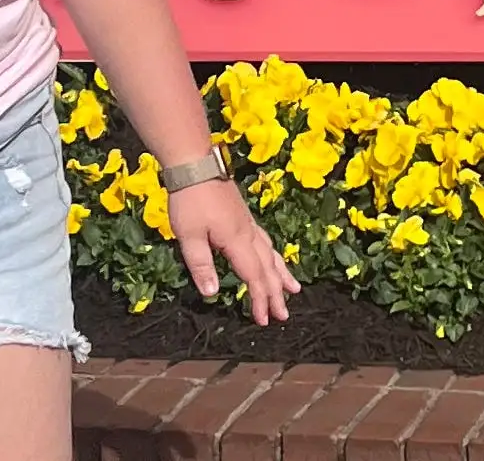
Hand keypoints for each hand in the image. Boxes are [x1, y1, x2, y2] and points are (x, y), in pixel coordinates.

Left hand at [168, 178, 298, 323]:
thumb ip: (201, 266)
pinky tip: (272, 256)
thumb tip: (213, 294)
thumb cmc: (189, 199)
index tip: (263, 320)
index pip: (253, 277)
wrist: (195, 163)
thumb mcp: (189, 236)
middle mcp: (247, 233)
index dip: (260, 300)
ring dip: (281, 273)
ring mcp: (247, 222)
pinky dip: (273, 255)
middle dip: (276, 292)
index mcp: (236, 241)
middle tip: (284, 314)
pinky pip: (265, 241)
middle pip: (267, 267)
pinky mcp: (242, 214)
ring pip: (271, 252)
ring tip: (294, 288)